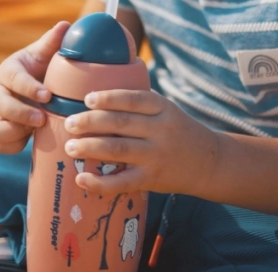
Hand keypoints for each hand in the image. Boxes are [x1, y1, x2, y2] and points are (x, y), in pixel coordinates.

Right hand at [0, 21, 69, 153]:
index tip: (48, 95)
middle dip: (20, 113)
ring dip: (14, 132)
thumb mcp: (45, 54)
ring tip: (37, 131)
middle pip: (0, 105)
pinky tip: (34, 141)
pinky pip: (0, 146)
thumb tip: (66, 25)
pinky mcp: (1, 133)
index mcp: (9, 71)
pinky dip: (15, 146)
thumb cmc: (40, 67)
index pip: (15, 79)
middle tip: (42, 119)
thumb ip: (53, 42)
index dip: (29, 88)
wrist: (35, 87)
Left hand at [63, 89, 218, 195]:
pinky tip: (82, 179)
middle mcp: (160, 130)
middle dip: (91, 122)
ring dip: (90, 147)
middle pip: (121, 123)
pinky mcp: (151, 179)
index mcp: (163, 108)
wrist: (208, 162)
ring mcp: (156, 156)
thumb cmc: (178, 130)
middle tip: (69, 123)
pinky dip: (100, 183)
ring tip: (70, 146)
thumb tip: (100, 94)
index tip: (87, 98)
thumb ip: (140, 103)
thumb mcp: (167, 109)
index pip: (133, 99)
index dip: (109, 98)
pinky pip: (122, 182)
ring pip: (118, 150)